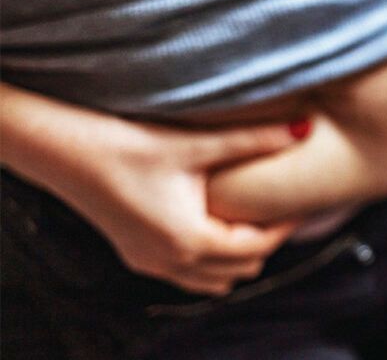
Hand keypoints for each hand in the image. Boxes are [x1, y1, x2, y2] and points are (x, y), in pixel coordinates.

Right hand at [0, 86, 303, 294]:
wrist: (61, 149)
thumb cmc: (126, 144)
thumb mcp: (196, 143)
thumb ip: (254, 139)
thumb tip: (305, 129)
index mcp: (190, 241)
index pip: (258, 248)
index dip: (285, 226)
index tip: (302, 201)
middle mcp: (170, 262)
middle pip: (240, 268)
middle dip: (265, 241)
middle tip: (281, 206)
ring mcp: (150, 263)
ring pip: (214, 278)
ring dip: (237, 253)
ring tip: (251, 215)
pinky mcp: (136, 253)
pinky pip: (188, 273)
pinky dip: (210, 257)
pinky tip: (214, 220)